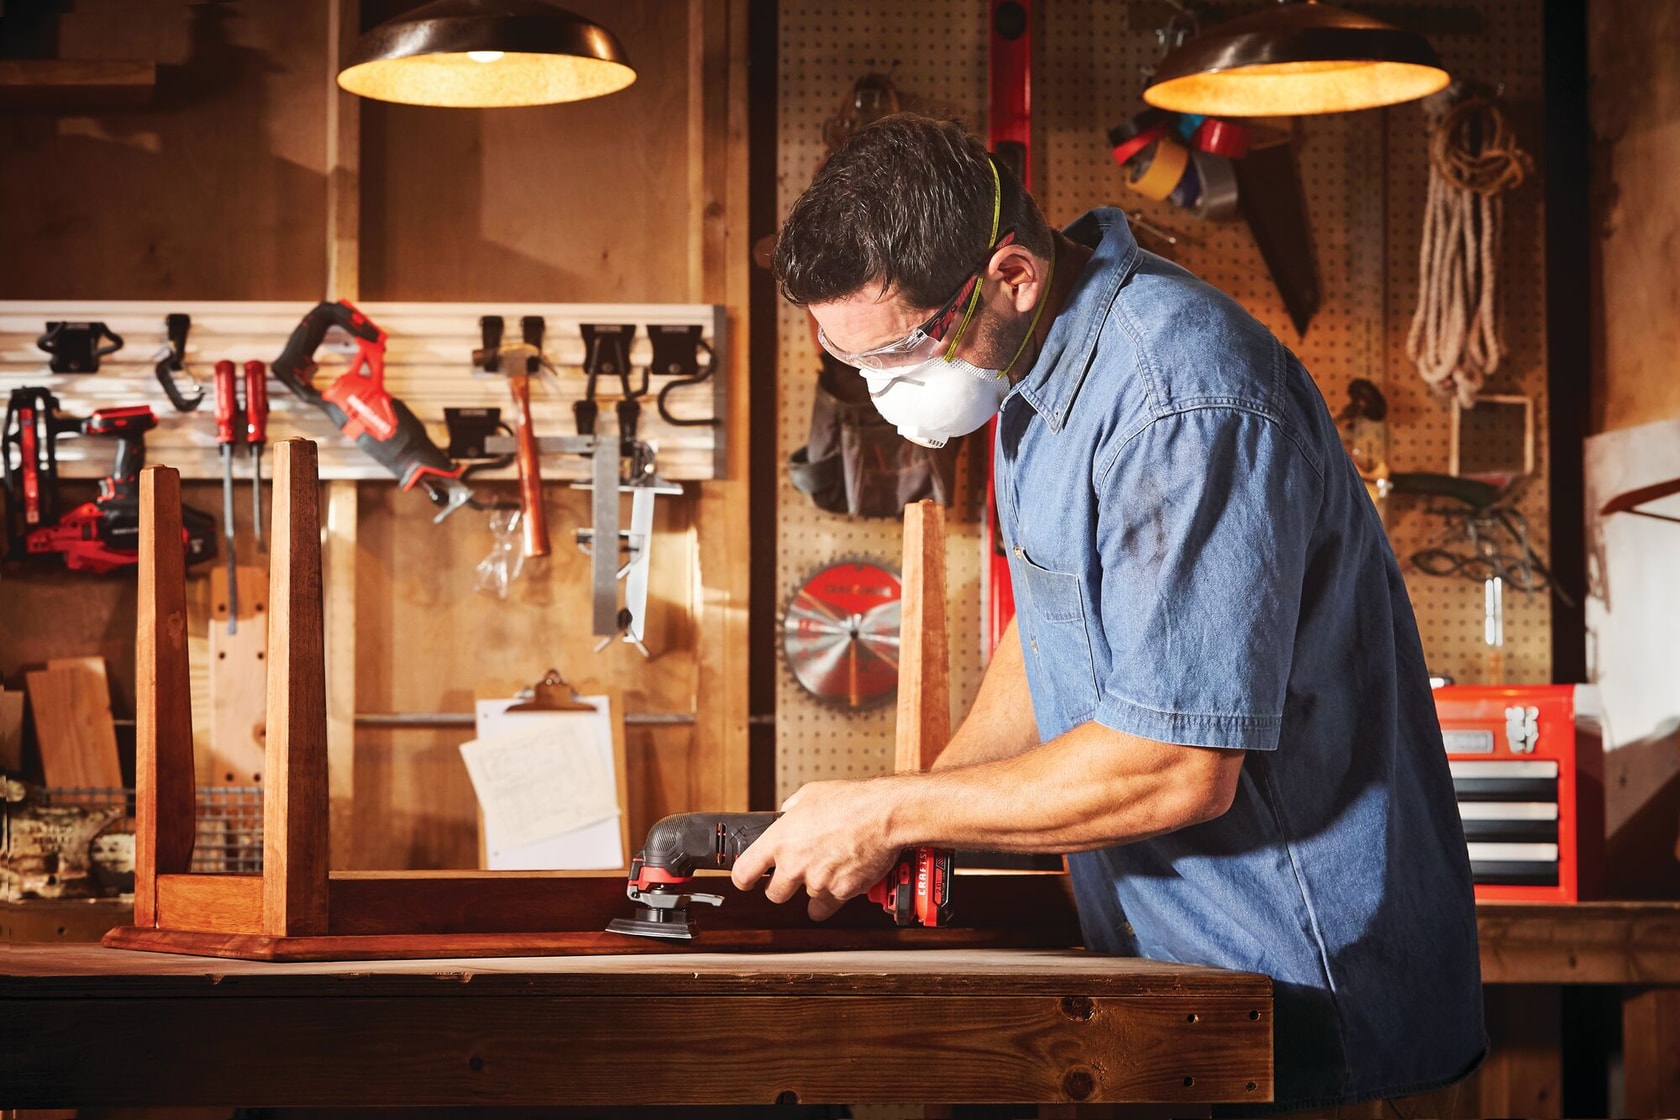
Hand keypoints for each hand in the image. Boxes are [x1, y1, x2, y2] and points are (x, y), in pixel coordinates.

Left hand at [729, 779, 905, 921]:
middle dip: (782, 886)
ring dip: (814, 886)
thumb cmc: (850, 801)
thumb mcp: (809, 795)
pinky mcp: (840, 893)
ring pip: (806, 898)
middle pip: (774, 894)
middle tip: (795, 874)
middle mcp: (794, 865)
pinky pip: (830, 904)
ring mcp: (817, 882)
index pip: (744, 872)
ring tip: (830, 865)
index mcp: (780, 841)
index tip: (746, 880)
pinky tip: (842, 877)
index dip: (743, 878)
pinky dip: (835, 894)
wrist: (882, 815)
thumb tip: (786, 815)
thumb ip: (791, 810)